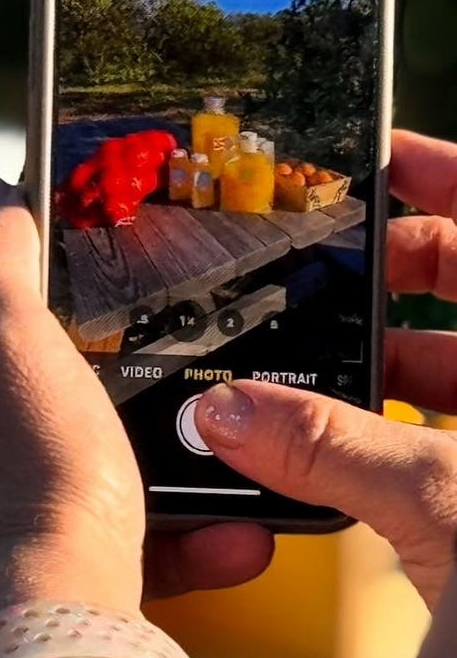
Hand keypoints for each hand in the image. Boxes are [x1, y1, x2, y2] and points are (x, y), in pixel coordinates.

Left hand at [0, 176, 271, 642]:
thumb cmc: (24, 476)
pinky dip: (152, 514)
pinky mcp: (13, 552)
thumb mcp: (6, 339)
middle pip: (2, 350)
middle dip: (79, 333)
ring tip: (199, 430)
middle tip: (136, 313)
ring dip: (135, 431)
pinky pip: (89, 509)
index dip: (2, 230)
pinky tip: (222, 532)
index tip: (66, 212)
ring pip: (60, 432)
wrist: (50, 637)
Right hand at [194, 129, 456, 607]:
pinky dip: (390, 433)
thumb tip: (222, 416)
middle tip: (312, 272)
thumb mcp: (443, 500)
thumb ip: (328, 449)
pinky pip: (441, 437)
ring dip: (377, 371)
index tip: (379, 157)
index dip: (442, 178)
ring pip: (451, 371)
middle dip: (388, 282)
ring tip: (300, 371)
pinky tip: (334, 447)